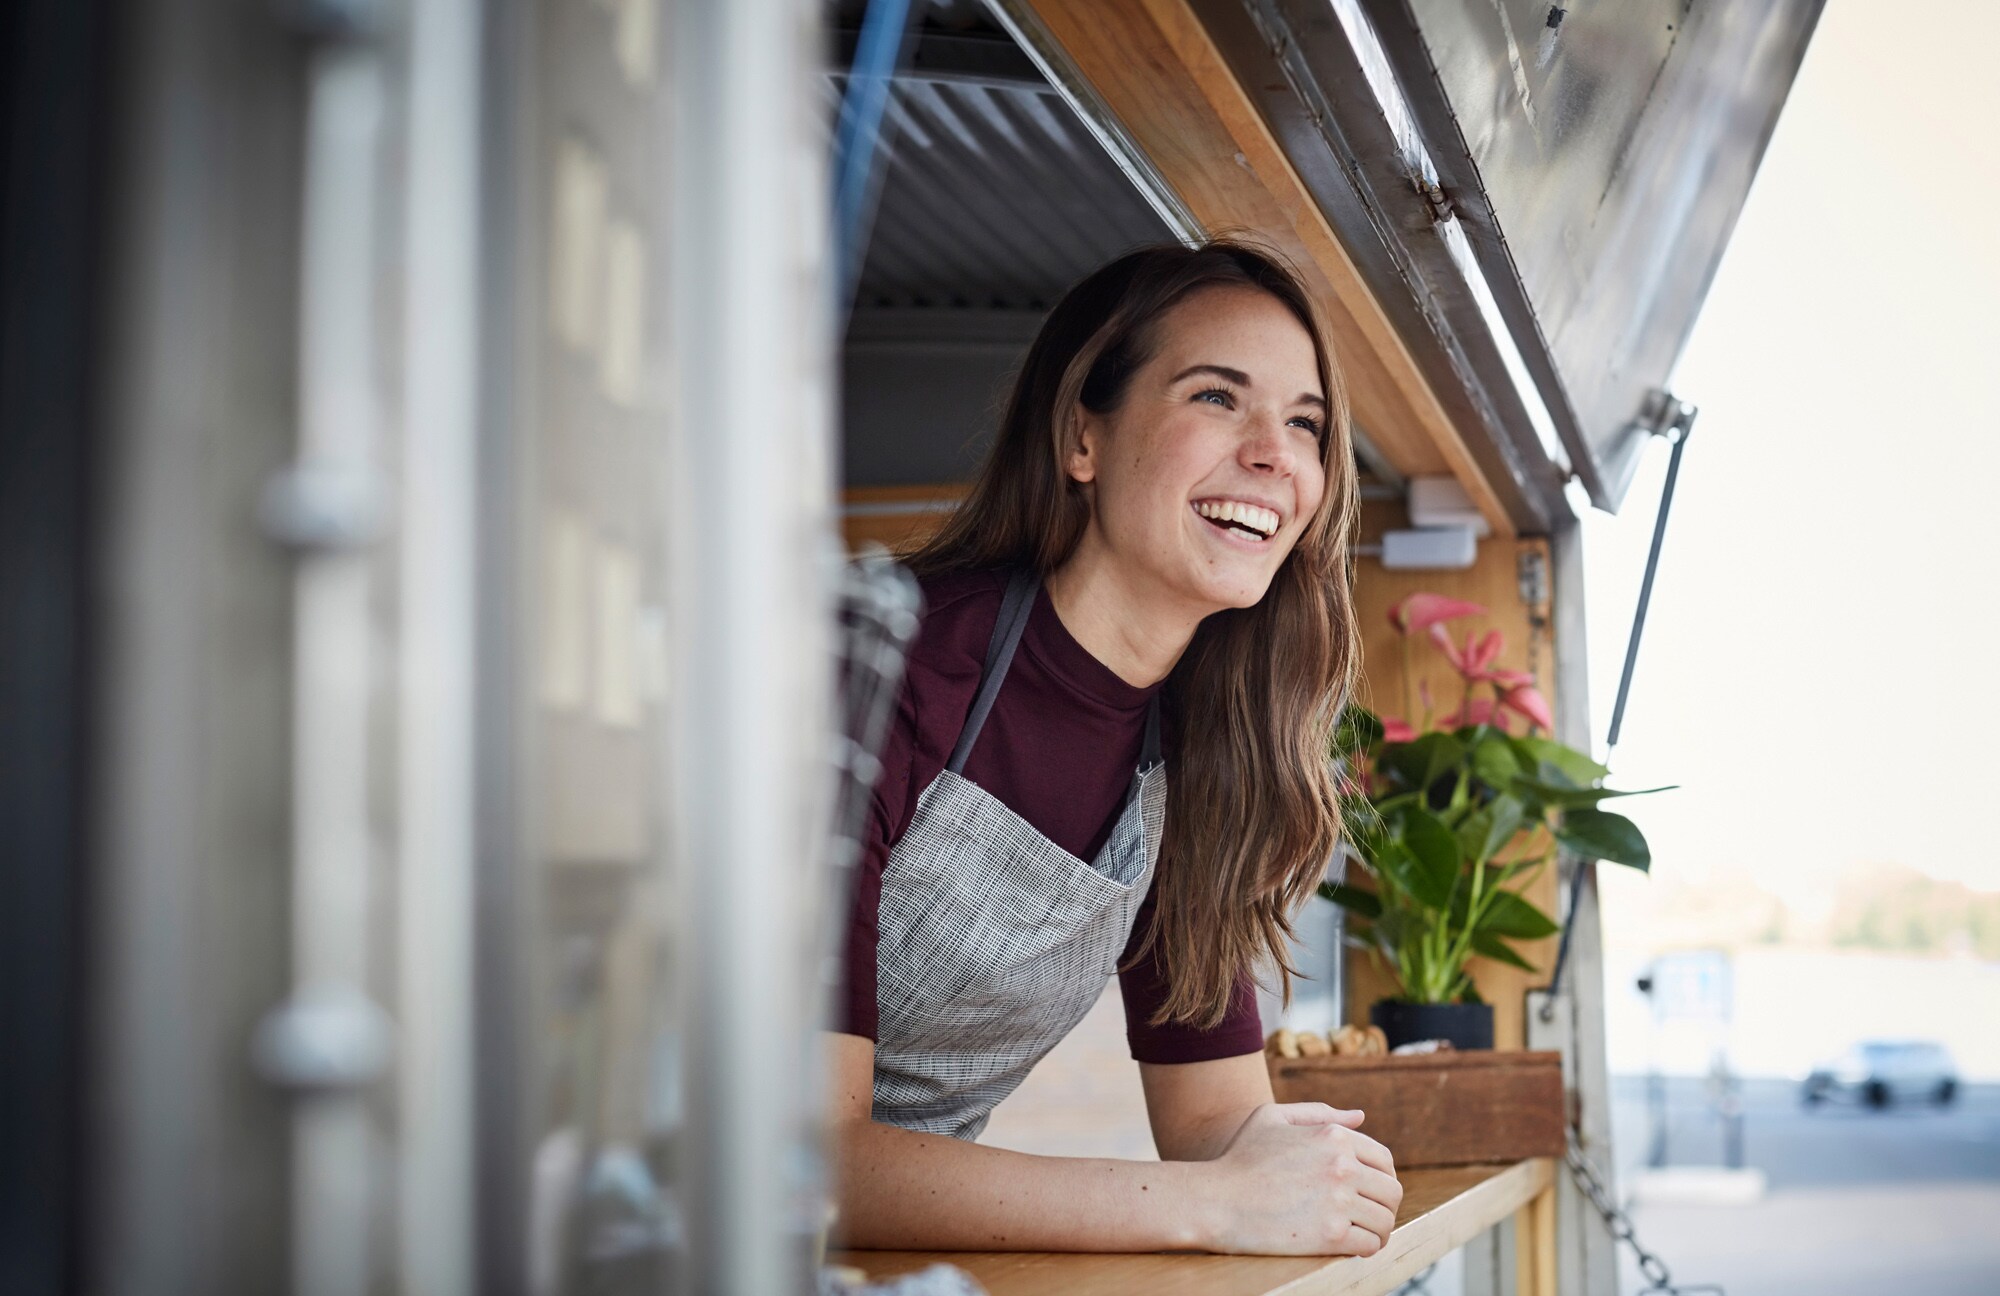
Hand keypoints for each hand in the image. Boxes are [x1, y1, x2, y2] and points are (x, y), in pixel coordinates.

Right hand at [1195, 1102, 1402, 1255]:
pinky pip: (1370, 1244)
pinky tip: (1352, 1247)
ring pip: (1385, 1220)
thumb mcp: (1271, 1118)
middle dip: (1384, 1205)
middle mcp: (1341, 1165)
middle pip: (1391, 1191)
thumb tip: (1360, 1116)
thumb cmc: (1239, 1158)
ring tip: (1363, 1234)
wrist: (1214, 1201)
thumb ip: (1318, 1112)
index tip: (1369, 1192)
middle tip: (1368, 1216)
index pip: (1383, 1159)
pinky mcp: (1331, 1235)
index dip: (1381, 1178)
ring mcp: (1338, 1201)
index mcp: (1332, 1136)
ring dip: (1378, 1230)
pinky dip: (1367, 1248)